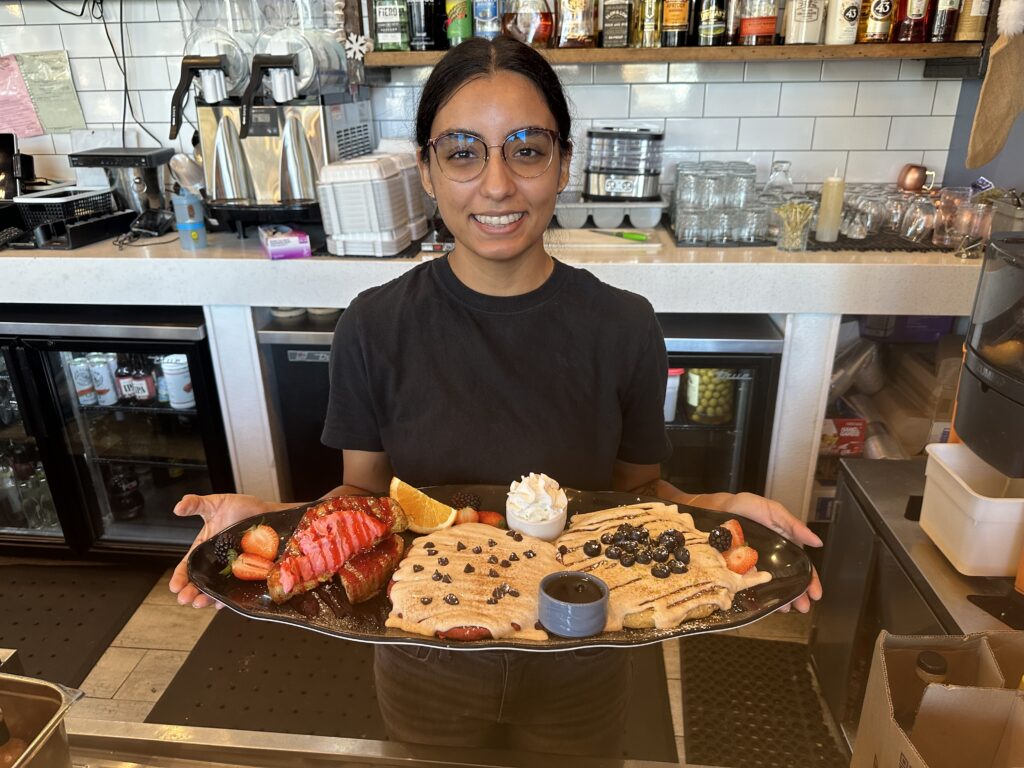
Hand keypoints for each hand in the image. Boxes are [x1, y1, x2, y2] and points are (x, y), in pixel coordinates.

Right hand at [168, 493, 274, 607]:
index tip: (174, 586)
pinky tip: (223, 602)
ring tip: (200, 603)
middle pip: (199, 580)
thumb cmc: (242, 508)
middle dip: (190, 591)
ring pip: (216, 587)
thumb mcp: (215, 503)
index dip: (180, 576)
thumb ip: (195, 503)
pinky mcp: (248, 572)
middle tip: (184, 598)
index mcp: (204, 547)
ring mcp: (232, 568)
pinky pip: (237, 587)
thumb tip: (178, 507)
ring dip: (206, 598)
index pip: (188, 565)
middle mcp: (216, 561)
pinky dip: (229, 596)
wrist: (269, 512)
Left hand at [690, 491, 822, 613]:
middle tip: (803, 607)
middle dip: (797, 595)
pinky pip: (748, 585)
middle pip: (788, 580)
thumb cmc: (747, 507)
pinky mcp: (737, 569)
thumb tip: (817, 542)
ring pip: (770, 586)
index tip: (816, 594)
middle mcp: (770, 558)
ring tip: (786, 608)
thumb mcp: (774, 512)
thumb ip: (794, 526)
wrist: (718, 508)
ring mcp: (754, 565)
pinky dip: (755, 595)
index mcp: (783, 546)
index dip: (809, 580)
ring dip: (780, 599)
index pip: (801, 566)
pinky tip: (762, 604)